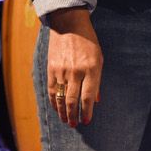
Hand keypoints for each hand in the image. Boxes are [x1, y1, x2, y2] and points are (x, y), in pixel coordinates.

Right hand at [45, 8, 101, 126]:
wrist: (69, 25)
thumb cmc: (88, 42)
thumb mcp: (99, 58)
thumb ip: (97, 80)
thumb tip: (96, 99)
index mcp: (92, 68)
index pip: (88, 96)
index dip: (87, 111)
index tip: (86, 121)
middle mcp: (76, 71)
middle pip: (73, 100)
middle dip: (74, 115)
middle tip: (74, 124)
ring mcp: (62, 71)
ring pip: (60, 97)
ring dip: (62, 112)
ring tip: (66, 121)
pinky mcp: (51, 69)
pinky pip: (52, 90)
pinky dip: (54, 101)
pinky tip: (56, 108)